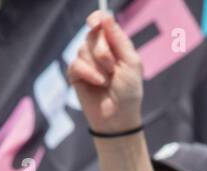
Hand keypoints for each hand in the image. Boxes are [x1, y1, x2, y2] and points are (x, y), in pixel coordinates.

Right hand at [67, 11, 143, 134]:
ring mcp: (86, 63)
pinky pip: (75, 65)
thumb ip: (118, 39)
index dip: (97, 19)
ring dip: (97, 65)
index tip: (94, 23)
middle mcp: (99, 50)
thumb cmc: (129, 91)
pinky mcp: (76, 75)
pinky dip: (88, 73)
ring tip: (107, 80)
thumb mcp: (130, 62)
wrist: (117, 116)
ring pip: (82, 50)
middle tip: (112, 66)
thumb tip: (105, 18)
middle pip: (91, 35)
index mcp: (115, 44)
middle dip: (102, 50)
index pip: (102, 22)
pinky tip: (98, 83)